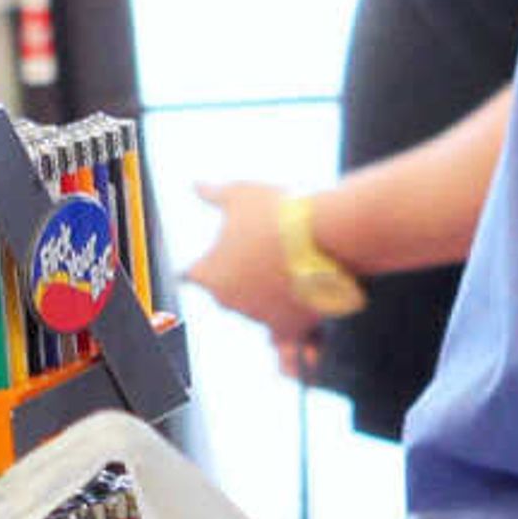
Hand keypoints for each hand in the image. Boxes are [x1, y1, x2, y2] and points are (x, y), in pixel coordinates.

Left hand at [184, 179, 323, 347]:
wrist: (324, 236)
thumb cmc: (276, 213)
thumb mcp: (239, 194)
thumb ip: (212, 194)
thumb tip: (195, 185)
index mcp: (209, 273)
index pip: (193, 275)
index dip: (203, 266)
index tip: (215, 258)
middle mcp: (228, 302)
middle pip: (227, 293)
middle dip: (241, 278)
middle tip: (263, 254)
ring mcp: (259, 318)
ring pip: (259, 310)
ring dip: (269, 296)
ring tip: (292, 268)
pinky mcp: (290, 328)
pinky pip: (286, 333)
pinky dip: (292, 327)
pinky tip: (303, 320)